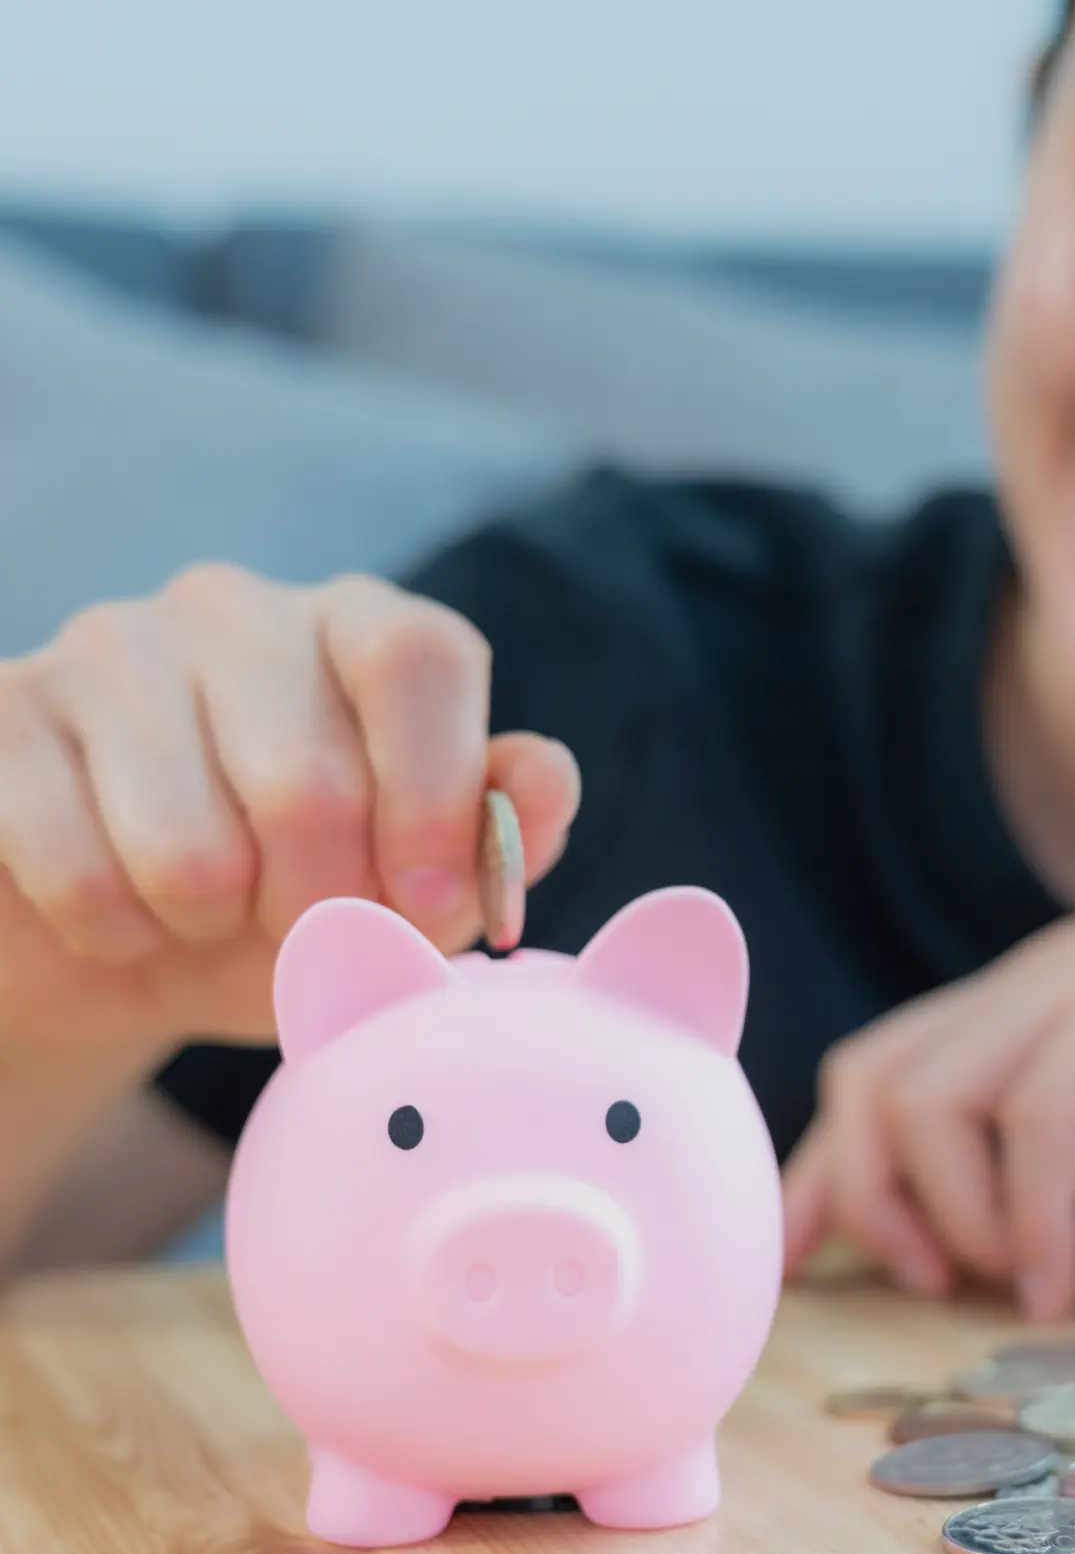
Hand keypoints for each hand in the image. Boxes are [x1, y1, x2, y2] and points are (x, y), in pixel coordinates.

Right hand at [0, 565, 579, 1060]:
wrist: (128, 945)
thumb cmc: (298, 903)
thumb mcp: (413, 890)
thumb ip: (498, 835)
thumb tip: (542, 779)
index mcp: (359, 626)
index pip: (418, 658)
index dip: (433, 801)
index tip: (426, 906)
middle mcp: (235, 609)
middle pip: (310, 783)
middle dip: (318, 907)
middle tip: (298, 923)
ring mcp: (105, 649)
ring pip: (188, 852)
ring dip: (211, 931)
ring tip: (208, 912)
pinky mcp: (2, 714)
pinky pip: (74, 874)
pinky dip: (114, 935)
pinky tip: (120, 912)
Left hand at [781, 916, 1074, 1317]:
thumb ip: (989, 1193)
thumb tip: (867, 1239)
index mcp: (1014, 1008)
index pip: (873, 1073)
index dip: (821, 1169)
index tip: (794, 1262)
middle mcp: (1038, 972)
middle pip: (874, 1076)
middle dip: (875, 1197)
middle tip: (931, 1284)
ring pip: (935, 1093)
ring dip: (953, 1215)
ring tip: (1013, 1281)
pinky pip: (1037, 1114)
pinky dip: (1031, 1216)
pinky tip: (1064, 1279)